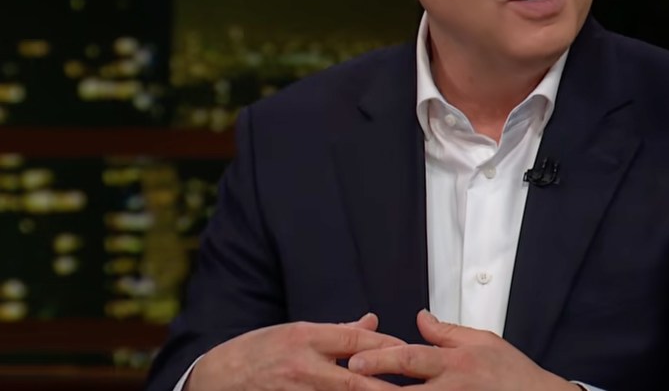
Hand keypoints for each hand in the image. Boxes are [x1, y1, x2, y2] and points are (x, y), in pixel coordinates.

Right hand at [185, 313, 404, 390]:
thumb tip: (370, 322)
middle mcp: (302, 366)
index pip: (355, 341)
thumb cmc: (257, 351)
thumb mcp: (295, 331)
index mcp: (306, 337)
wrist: (216, 379)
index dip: (385, 347)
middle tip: (414, 388)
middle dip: (386, 387)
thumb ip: (336, 332)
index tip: (409, 353)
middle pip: (354, 381)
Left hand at [347, 310, 578, 390]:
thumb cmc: (512, 373)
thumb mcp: (483, 340)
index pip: (411, 358)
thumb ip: (448, 332)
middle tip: (349, 381)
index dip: (381, 358)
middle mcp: (451, 389)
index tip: (357, 359)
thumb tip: (421, 319)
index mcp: (455, 363)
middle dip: (374, 388)